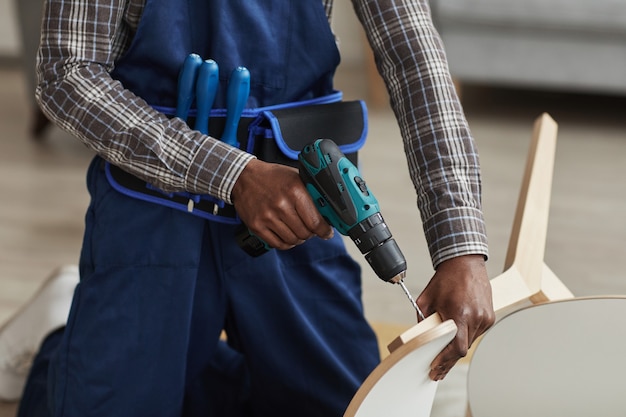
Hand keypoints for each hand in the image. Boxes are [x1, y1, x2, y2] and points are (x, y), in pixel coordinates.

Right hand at [231, 159, 333, 249]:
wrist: (243, 177)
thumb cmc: (272, 177)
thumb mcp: (295, 177)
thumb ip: (311, 193)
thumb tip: (328, 211)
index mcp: (294, 191)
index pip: (315, 221)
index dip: (324, 230)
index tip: (327, 232)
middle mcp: (281, 204)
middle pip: (305, 233)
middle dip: (311, 234)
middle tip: (311, 230)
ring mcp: (267, 217)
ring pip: (292, 240)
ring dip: (299, 239)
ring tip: (298, 231)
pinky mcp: (256, 226)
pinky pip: (277, 244)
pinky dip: (286, 243)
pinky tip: (287, 236)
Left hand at [416, 254, 493, 380]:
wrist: (465, 263)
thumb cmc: (446, 279)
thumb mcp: (426, 298)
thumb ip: (423, 320)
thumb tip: (419, 338)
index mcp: (460, 313)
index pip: (456, 348)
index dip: (445, 361)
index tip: (435, 367)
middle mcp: (476, 317)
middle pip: (462, 349)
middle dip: (448, 360)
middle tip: (437, 371)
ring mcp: (485, 318)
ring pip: (470, 342)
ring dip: (457, 348)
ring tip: (444, 357)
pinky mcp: (490, 317)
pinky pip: (476, 333)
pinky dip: (466, 336)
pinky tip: (457, 336)